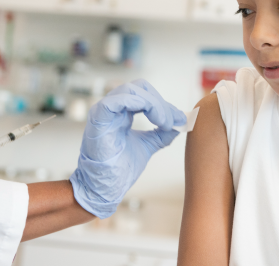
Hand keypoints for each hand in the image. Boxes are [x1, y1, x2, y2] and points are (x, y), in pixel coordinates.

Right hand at [70, 79, 186, 218]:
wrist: (104, 190)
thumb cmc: (120, 169)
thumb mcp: (147, 146)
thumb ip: (161, 134)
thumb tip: (180, 122)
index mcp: (121, 113)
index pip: (143, 93)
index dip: (163, 102)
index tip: (179, 119)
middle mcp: (111, 109)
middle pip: (138, 87)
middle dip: (160, 102)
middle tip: (173, 121)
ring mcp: (103, 113)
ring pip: (130, 90)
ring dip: (154, 103)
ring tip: (165, 123)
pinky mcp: (97, 120)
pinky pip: (115, 101)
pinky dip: (139, 104)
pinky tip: (154, 119)